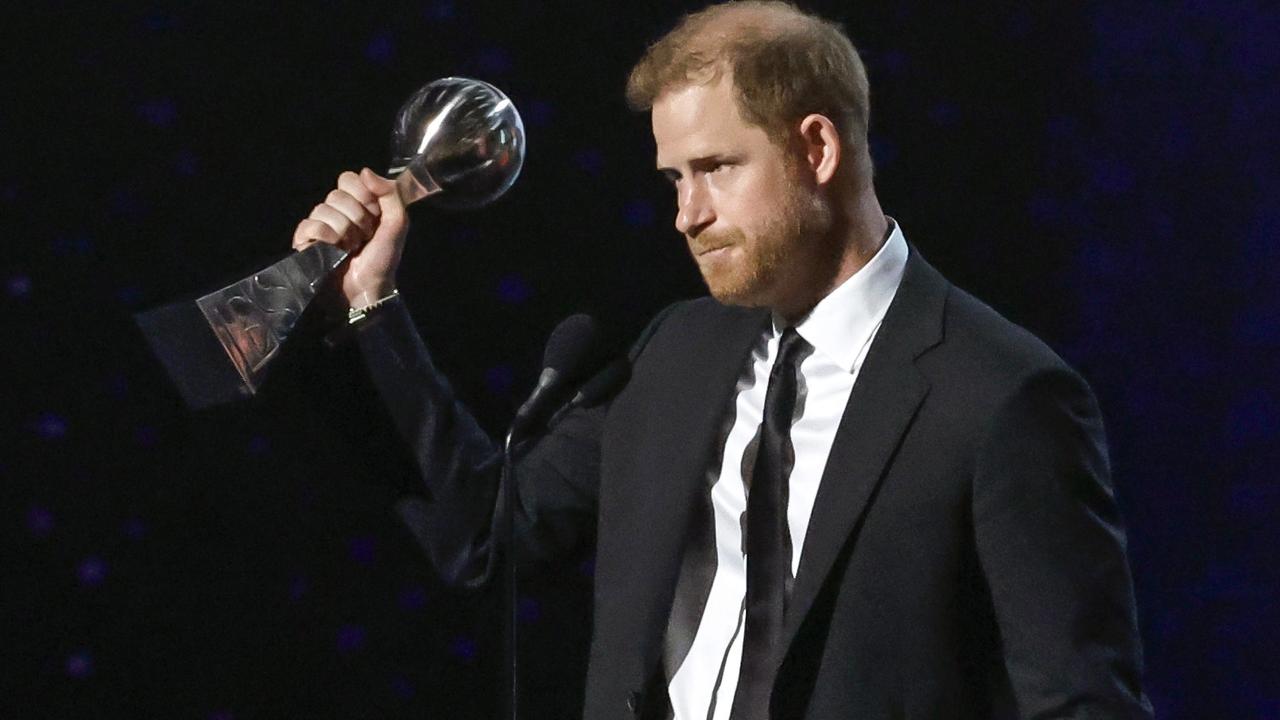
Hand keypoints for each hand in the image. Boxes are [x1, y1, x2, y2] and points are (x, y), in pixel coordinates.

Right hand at [291, 168, 407, 307]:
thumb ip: (391, 194)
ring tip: (351, 247)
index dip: (363, 195)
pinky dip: (326, 237)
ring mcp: (319, 225)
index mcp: (356, 203)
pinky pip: (310, 225)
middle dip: (357, 217)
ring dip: (345, 231)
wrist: (368, 289)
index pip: (349, 178)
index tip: (375, 215)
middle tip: (365, 236)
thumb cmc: (382, 259)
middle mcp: (335, 211)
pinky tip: (335, 250)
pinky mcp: (305, 241)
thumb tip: (366, 172)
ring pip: (323, 209)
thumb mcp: (397, 224)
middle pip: (337, 193)